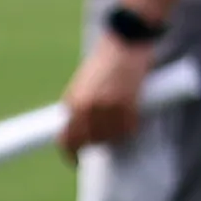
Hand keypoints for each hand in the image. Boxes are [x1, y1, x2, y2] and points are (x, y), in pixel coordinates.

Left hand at [57, 29, 155, 157]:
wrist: (125, 40)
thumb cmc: (106, 61)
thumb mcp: (84, 83)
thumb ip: (81, 104)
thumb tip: (81, 128)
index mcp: (73, 102)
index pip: (66, 138)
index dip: (71, 153)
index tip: (76, 160)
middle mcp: (86, 107)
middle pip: (90, 141)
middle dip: (98, 143)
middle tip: (108, 138)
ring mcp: (106, 105)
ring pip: (110, 136)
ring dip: (117, 136)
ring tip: (123, 126)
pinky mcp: (127, 102)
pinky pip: (129, 127)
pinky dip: (132, 127)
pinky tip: (134, 122)